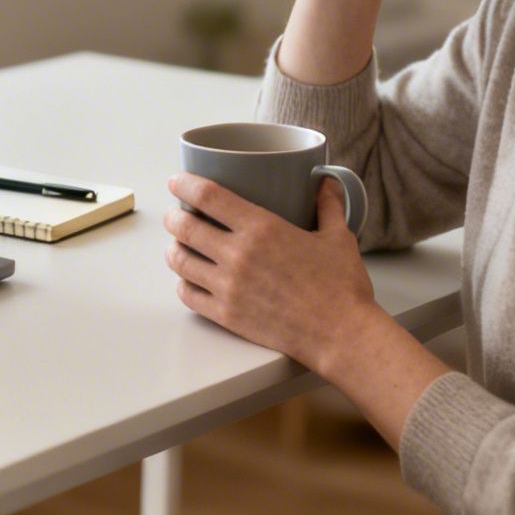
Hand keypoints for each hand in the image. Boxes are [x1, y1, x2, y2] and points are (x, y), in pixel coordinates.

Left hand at [162, 172, 376, 369]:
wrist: (340, 334)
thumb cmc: (341, 287)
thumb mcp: (338, 237)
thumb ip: (328, 206)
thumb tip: (326, 182)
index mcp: (261, 228)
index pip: (208, 196)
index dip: (185, 184)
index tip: (177, 181)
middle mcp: (237, 255)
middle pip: (185, 227)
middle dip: (173, 217)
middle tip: (175, 214)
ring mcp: (228, 287)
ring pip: (180, 261)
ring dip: (174, 248)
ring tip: (178, 244)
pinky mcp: (226, 315)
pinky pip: (188, 295)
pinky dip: (182, 283)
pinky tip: (188, 278)